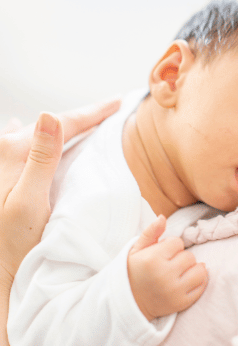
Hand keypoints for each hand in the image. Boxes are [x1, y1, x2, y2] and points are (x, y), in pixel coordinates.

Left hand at [0, 100, 120, 285]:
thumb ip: (40, 159)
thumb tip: (49, 115)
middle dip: (84, 117)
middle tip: (111, 109)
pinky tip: (31, 128)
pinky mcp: (7, 174)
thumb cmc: (11, 243)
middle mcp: (6, 150)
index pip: (63, 124)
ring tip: (88, 121)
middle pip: (55, 126)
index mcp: (14, 152)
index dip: (93, 112)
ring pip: (45, 136)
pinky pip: (30, 146)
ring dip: (67, 127)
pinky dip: (44, 138)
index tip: (118, 102)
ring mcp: (5, 161)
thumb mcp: (29, 202)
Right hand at [128, 215, 207, 321]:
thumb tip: (163, 217)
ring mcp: (174, 291)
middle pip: (189, 256)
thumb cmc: (134, 272)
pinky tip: (186, 281)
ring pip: (199, 270)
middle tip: (169, 265)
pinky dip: (198, 281)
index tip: (162, 254)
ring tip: (179, 272)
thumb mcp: (136, 250)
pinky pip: (202, 286)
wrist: (129, 303)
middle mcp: (164, 275)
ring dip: (192, 269)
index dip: (171, 246)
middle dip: (181, 257)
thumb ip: (151, 232)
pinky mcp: (182, 303)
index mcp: (152, 259)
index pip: (177, 242)